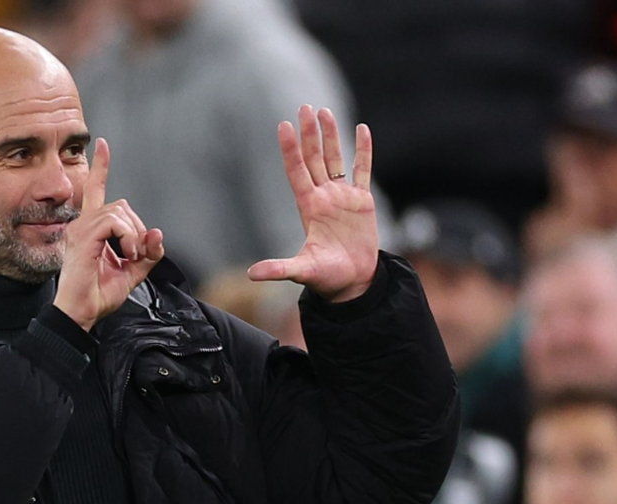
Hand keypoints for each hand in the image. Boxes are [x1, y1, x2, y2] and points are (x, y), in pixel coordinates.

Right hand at [53, 139, 164, 330]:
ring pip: (119, 211)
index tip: (103, 145)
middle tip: (136, 254)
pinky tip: (127, 255)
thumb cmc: (99, 295)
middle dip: (136, 227)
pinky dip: (128, 237)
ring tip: (130, 257)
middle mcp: (82, 225)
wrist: (80, 313)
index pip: (94, 190)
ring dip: (133, 235)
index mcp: (90, 229)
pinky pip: (114, 222)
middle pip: (120, 204)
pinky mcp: (83, 238)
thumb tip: (157, 233)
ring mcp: (80, 229)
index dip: (101, 167)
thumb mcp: (132, 272)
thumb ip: (146, 253)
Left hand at [248, 106, 378, 302]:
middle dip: (309, 134)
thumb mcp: (303, 271)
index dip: (290, 149)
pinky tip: (361, 129)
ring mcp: (343, 197)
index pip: (297, 171)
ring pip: (336, 159)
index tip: (283, 125)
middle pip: (314, 158)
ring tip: (324, 111)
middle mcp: (323, 197)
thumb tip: (252, 275)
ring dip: (331, 136)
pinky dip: (363, 150)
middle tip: (304, 107)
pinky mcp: (363, 201)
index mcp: (309, 207)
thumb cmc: (327, 278)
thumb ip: (280, 269)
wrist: (354, 282)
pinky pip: (363, 170)